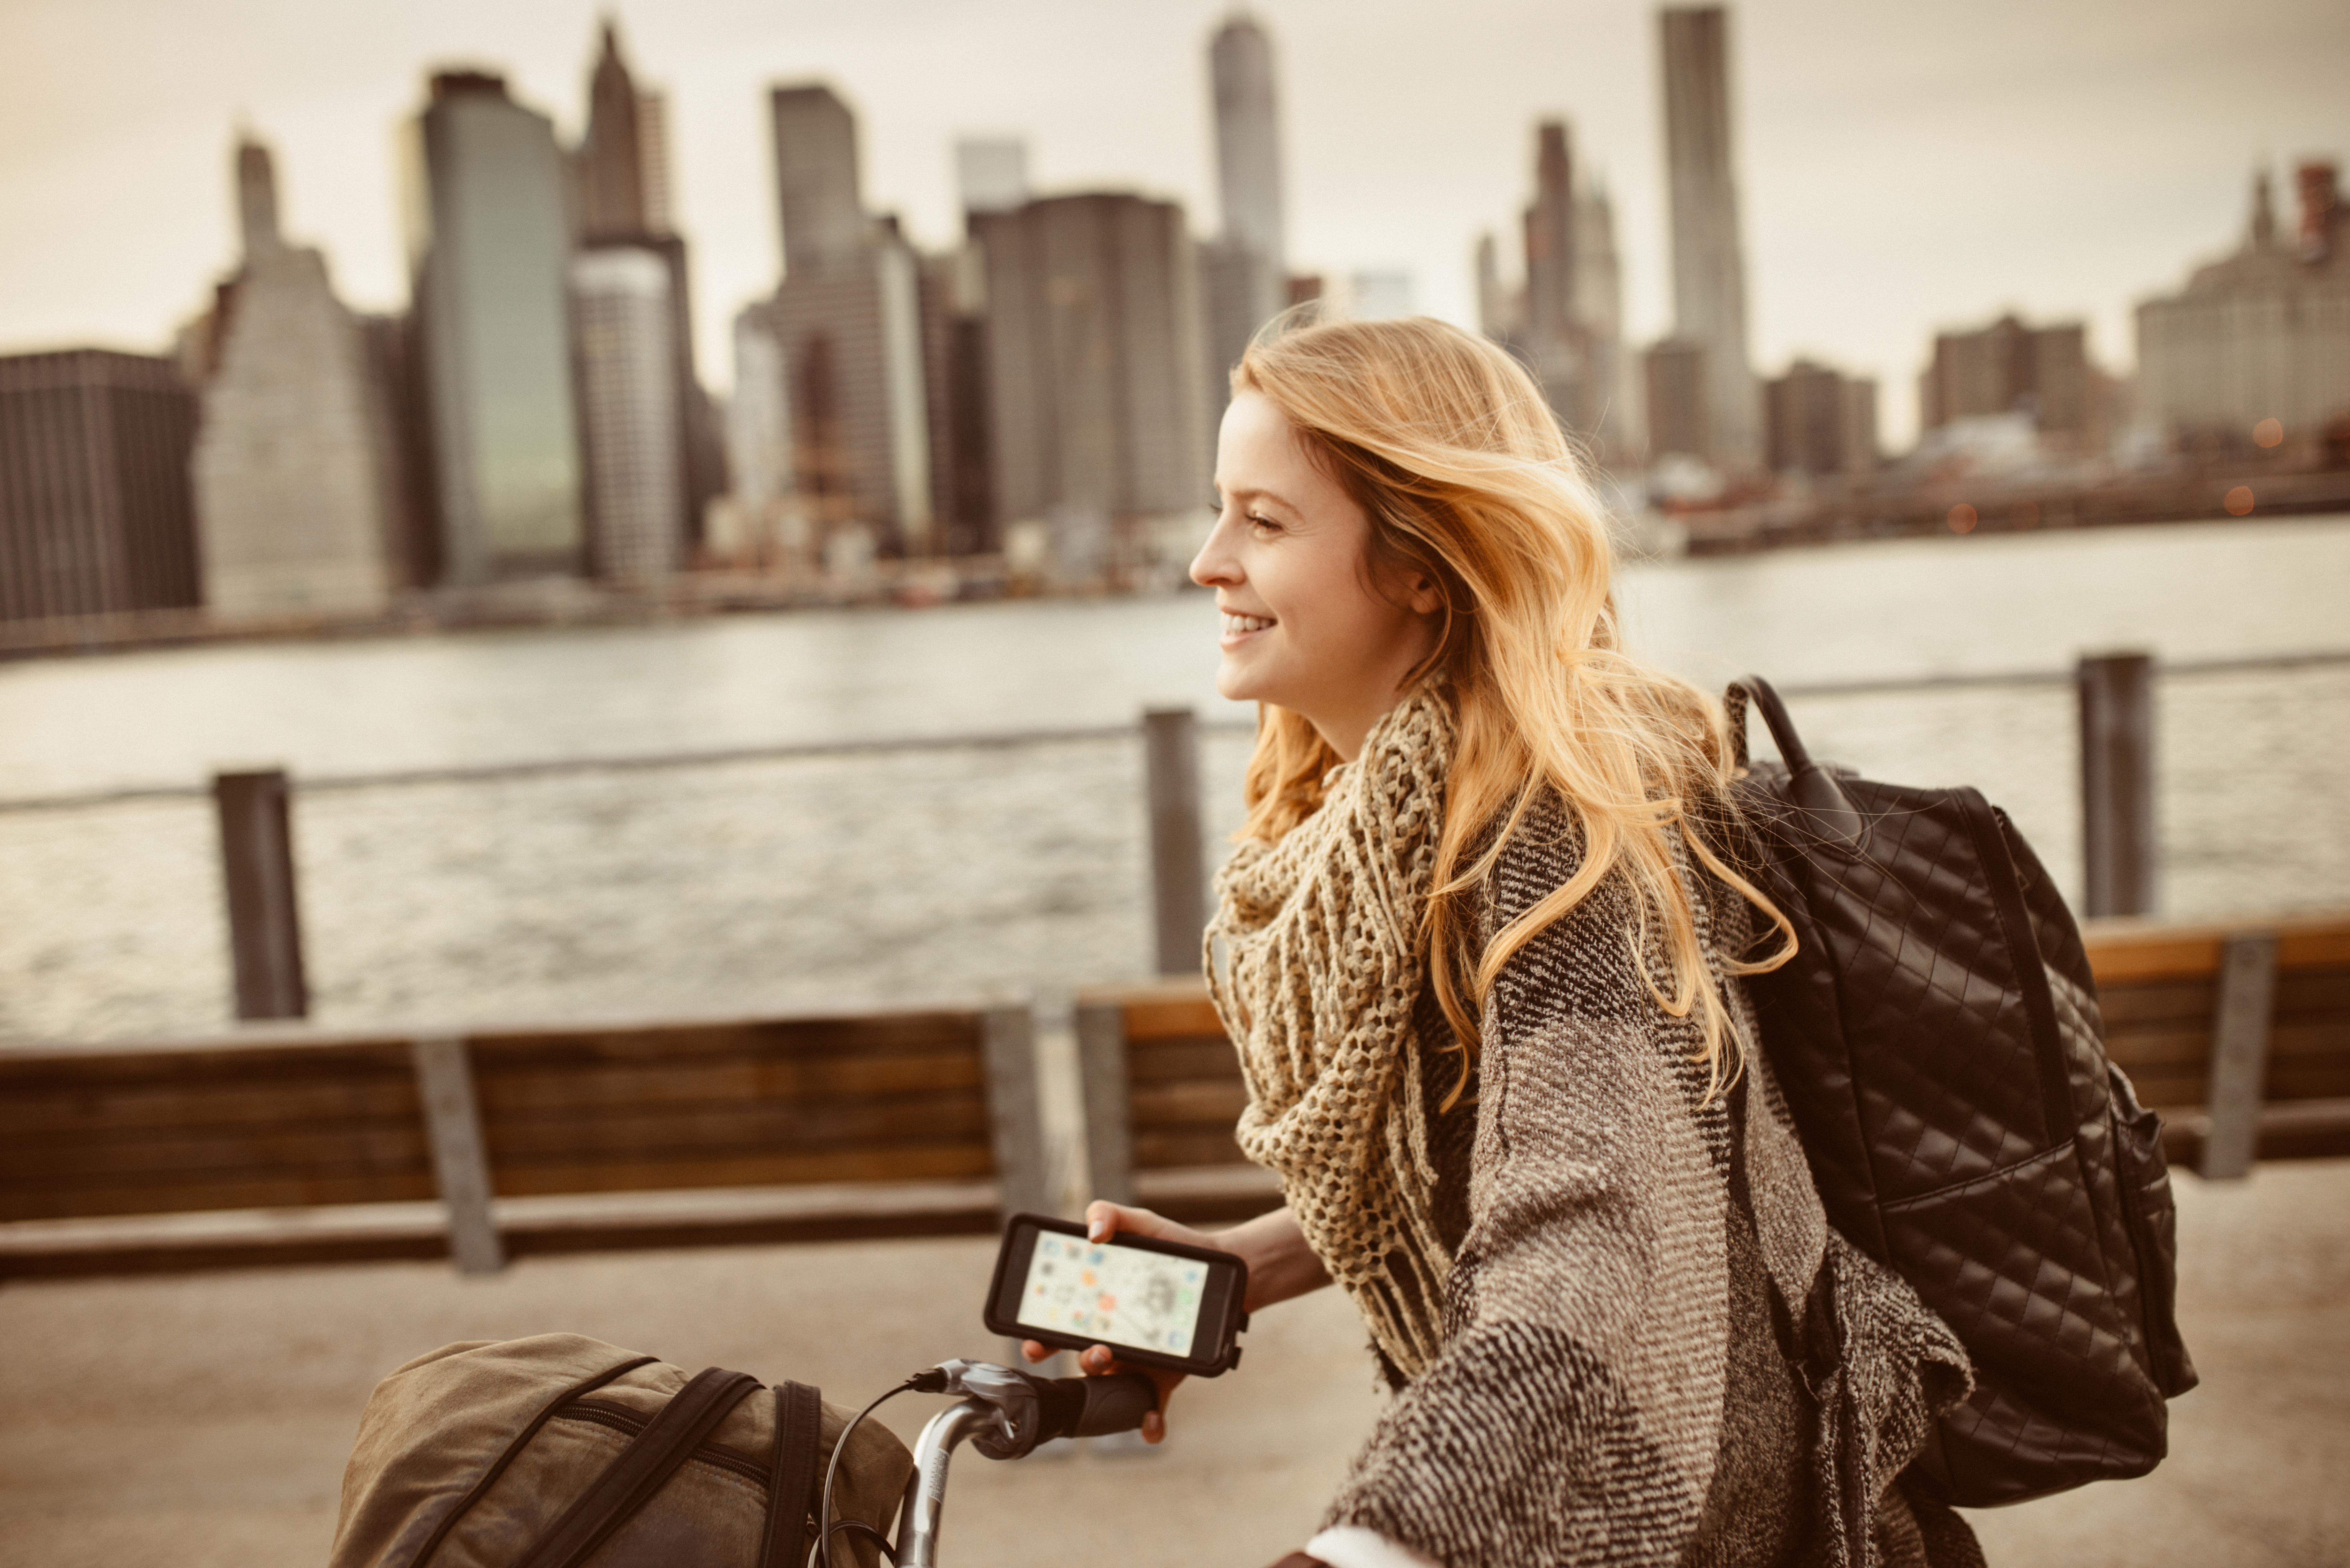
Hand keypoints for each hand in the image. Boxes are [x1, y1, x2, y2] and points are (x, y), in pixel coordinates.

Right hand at [1020, 1200, 1333, 1442]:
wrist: (1219, 1273)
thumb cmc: (1173, 1249)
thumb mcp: (1142, 1225)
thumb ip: (1111, 1215)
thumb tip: (1092, 1230)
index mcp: (1095, 1311)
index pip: (1056, 1328)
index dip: (1038, 1338)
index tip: (1032, 1341)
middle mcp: (1108, 1341)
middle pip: (1078, 1360)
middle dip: (1074, 1361)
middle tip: (1089, 1347)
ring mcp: (1133, 1364)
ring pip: (1108, 1387)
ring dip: (1104, 1387)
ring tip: (1112, 1361)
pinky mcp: (1163, 1379)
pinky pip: (1150, 1409)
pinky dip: (1148, 1423)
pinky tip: (1151, 1425)